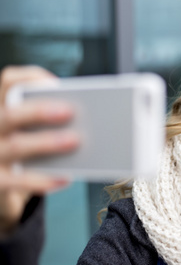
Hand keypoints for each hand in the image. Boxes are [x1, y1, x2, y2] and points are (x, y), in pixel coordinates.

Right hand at [0, 65, 78, 234]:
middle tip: (70, 111)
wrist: (8, 186)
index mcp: (4, 108)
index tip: (56, 84)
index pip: (9, 81)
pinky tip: (66, 178)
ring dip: (47, 142)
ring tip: (75, 141)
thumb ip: (51, 120)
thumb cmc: (31, 151)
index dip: (31, 77)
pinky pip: (18, 181)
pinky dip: (43, 180)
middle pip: (11, 114)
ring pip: (17, 146)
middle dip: (40, 111)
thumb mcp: (35, 131)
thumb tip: (87, 119)